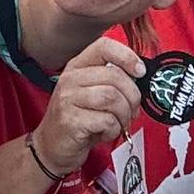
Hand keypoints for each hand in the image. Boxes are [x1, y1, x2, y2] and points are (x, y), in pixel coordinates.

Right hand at [33, 40, 146, 175]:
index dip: (127, 56)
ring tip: (118, 123)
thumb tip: (140, 80)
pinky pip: (106, 120)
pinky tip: (106, 132)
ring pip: (113, 98)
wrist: (52, 147)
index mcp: (77, 66)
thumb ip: (114, 82)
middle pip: (115, 76)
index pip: (104, 47)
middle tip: (132, 110)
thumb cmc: (78, 120)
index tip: (140, 72)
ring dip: (124, 115)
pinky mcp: (70, 120)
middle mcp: (70, 79)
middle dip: (132, 97)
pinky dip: (114, 129)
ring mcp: (67, 99)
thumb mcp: (94, 94)